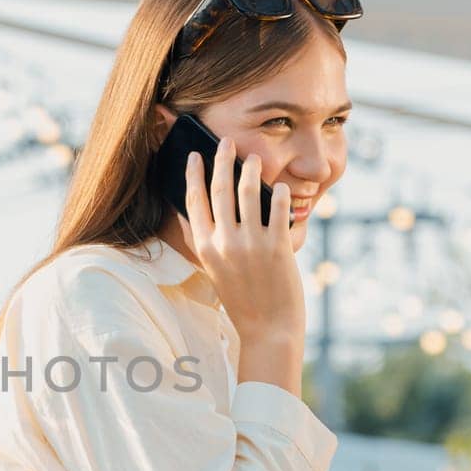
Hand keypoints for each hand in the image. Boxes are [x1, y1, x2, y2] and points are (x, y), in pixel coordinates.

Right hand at [180, 141, 305, 355]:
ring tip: (253, 158)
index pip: (194, 201)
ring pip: (248, 193)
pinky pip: (279, 209)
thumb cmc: (241, 299)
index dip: (194, 174)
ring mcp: (251, 245)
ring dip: (250, 169)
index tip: (194, 156)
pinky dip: (279, 194)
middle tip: (226, 142)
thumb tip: (190, 213)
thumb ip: (202, 242)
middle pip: (220, 190)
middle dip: (222, 161)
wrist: (268, 328)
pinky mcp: (278, 247)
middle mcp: (225, 243)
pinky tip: (280, 186)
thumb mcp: (213, 271)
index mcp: (205, 248)